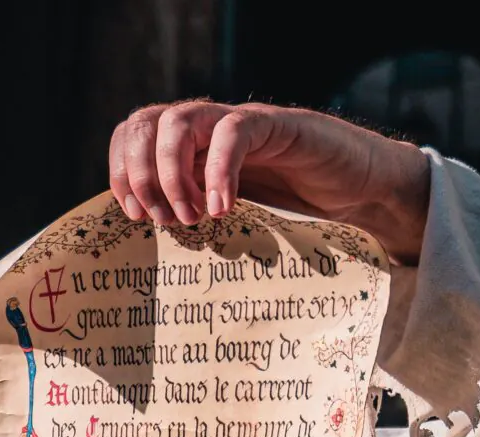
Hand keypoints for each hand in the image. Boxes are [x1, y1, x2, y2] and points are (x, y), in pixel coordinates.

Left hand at [107, 101, 432, 262]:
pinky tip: (223, 209)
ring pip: (179, 121)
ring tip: (191, 218)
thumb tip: (143, 272)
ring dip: (171, 172)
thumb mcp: (228, 224)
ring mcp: (239, 124)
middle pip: (144, 122)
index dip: (120, 171)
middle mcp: (208, 130)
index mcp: (189, 150)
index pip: (131, 135)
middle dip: (139, 173)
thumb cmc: (293, 215)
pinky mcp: (275, 126)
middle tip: (159, 220)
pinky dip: (219, 171)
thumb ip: (192, 228)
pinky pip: (233, 132)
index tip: (134, 217)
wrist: (359, 195)